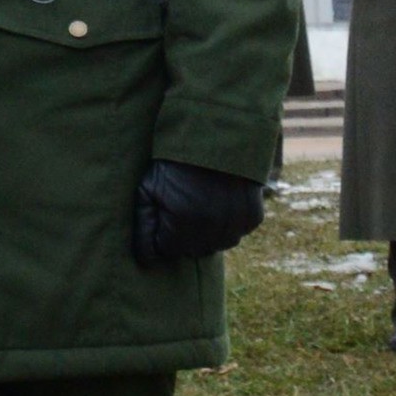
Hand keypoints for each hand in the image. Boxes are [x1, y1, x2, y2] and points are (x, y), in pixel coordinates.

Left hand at [130, 159, 266, 267]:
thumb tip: (146, 260)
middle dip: (185, 235)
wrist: (216, 136)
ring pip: (217, 245)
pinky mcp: (253, 218)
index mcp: (180, 224)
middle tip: (185, 205)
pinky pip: (238, 232)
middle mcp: (209, 230)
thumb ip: (143, 226)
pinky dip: (230, 223)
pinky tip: (223, 202)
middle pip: (192, 250)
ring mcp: (234, 225)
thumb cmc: (175, 163)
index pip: (166, 250)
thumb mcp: (149, 188)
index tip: (165, 212)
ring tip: (204, 204)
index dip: (163, 232)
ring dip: (209, 232)